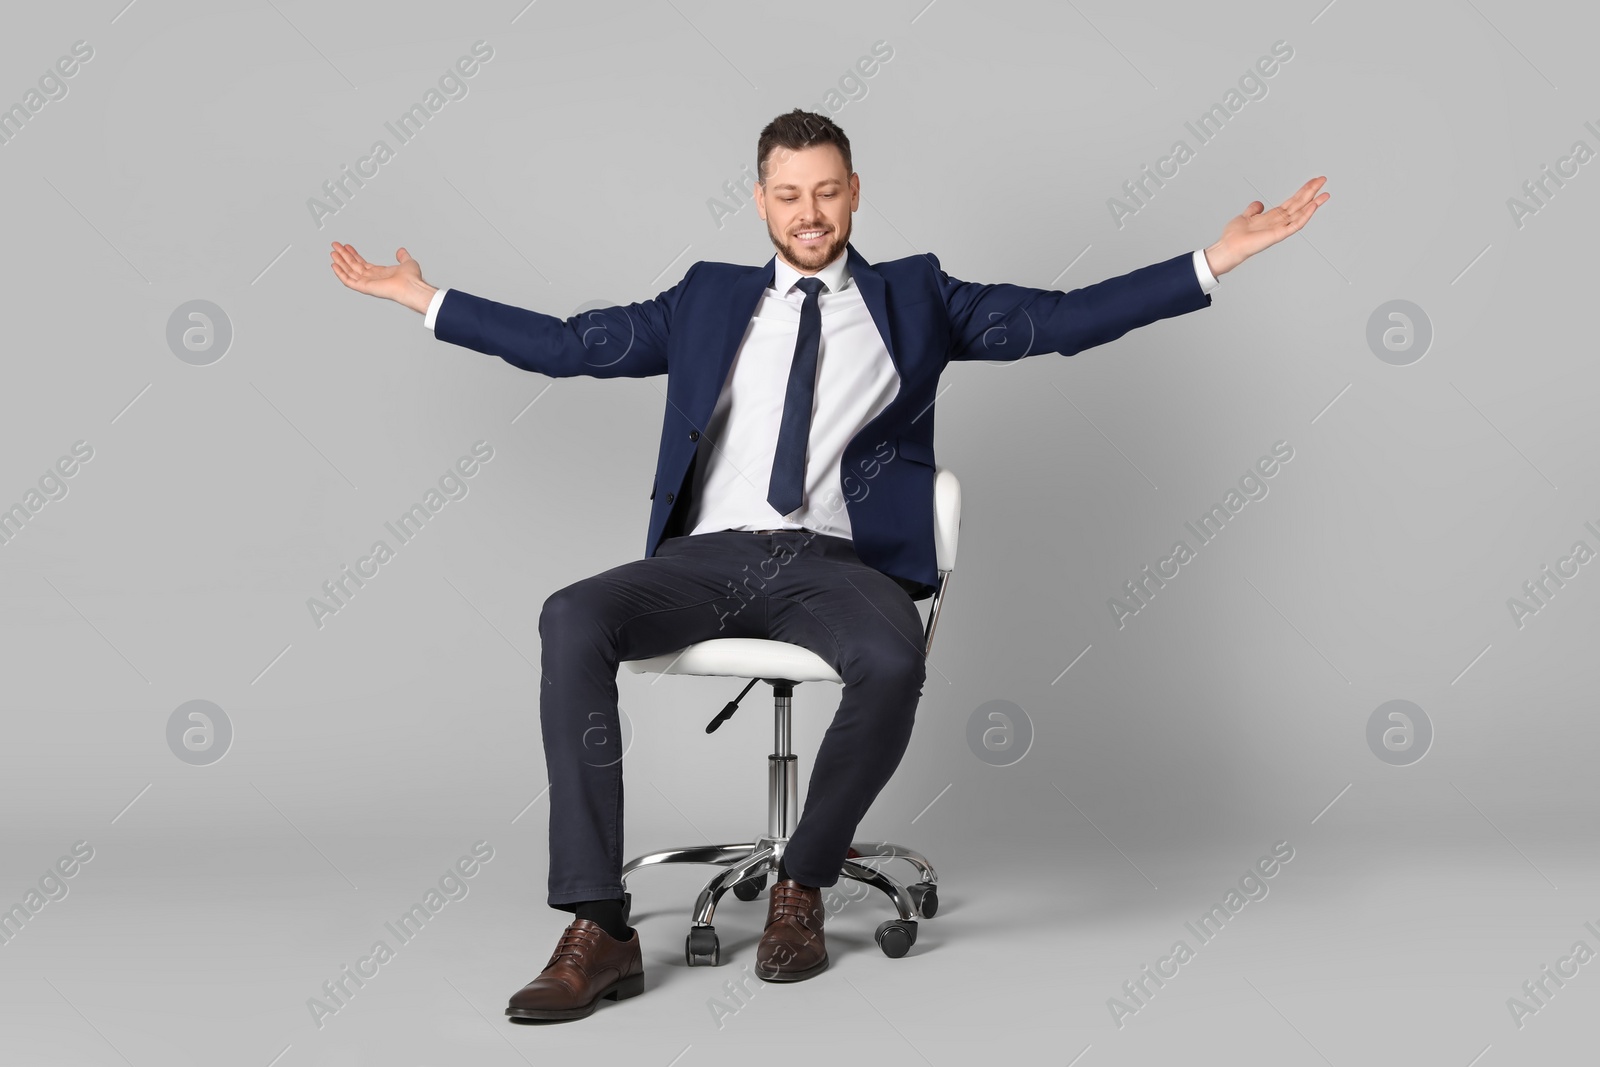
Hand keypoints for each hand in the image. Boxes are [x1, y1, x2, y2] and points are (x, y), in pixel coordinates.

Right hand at [329, 242, 436, 313]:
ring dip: (340, 262)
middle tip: (335, 246)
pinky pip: (349, 281)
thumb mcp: (408, 262)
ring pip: (349, 272)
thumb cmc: (412, 279)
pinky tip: (334, 266)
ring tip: (333, 252)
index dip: (354, 255)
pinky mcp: (365, 287)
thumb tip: (401, 251)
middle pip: (354, 266)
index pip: (363, 264)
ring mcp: (368, 283)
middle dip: (344, 255)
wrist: (411, 286)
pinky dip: (340, 274)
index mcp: (381, 273)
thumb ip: (403, 256)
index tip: (347, 247)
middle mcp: (373, 278)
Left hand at [1204, 177, 1329, 276]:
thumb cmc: (1234, 236)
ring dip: (1313, 203)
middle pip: (1299, 204)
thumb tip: (1259, 203)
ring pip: (1301, 213)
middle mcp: (1278, 222)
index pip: (1292, 201)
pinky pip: (1295, 225)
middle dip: (1311, 192)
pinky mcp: (1279, 235)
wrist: (1229, 247)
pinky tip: (1313, 206)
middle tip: (1323, 180)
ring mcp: (1280, 228)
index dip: (1302, 191)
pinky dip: (1305, 216)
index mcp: (1272, 217)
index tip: (1313, 181)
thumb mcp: (1245, 216)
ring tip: (1325, 194)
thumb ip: (1253, 209)